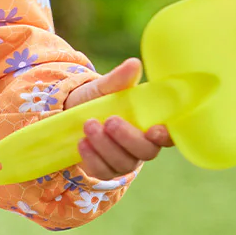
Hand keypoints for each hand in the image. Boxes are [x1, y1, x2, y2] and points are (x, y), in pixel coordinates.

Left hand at [63, 57, 174, 178]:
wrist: (68, 113)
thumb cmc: (96, 100)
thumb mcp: (105, 88)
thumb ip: (119, 79)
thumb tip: (133, 63)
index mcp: (148, 124)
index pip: (167, 136)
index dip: (166, 136)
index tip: (155, 130)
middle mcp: (141, 145)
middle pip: (146, 151)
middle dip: (127, 138)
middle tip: (109, 121)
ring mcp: (124, 160)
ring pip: (123, 163)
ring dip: (105, 145)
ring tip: (88, 125)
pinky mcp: (105, 169)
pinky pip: (103, 171)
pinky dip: (92, 158)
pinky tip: (81, 143)